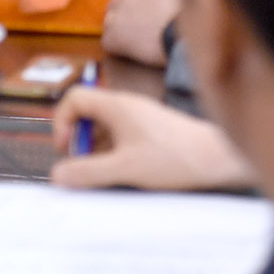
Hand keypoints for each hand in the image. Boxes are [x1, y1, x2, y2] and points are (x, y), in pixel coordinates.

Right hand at [51, 87, 254, 191]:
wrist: (216, 159)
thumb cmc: (174, 157)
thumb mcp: (124, 168)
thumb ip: (88, 172)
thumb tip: (58, 174)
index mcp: (117, 106)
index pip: (74, 98)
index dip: (62, 122)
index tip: (66, 148)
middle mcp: (126, 107)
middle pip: (87, 115)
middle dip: (79, 141)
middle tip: (83, 167)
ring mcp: (139, 118)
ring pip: (104, 129)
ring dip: (97, 151)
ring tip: (103, 175)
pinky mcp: (150, 132)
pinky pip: (121, 138)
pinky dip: (114, 154)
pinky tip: (122, 174)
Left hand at [101, 0, 185, 66]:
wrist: (185, 37)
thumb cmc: (194, 18)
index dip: (139, 4)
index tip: (147, 14)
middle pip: (117, 4)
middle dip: (125, 16)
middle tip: (139, 30)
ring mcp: (118, 13)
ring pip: (110, 22)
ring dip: (119, 32)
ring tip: (135, 44)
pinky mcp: (112, 35)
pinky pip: (108, 42)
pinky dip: (117, 49)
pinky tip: (132, 54)